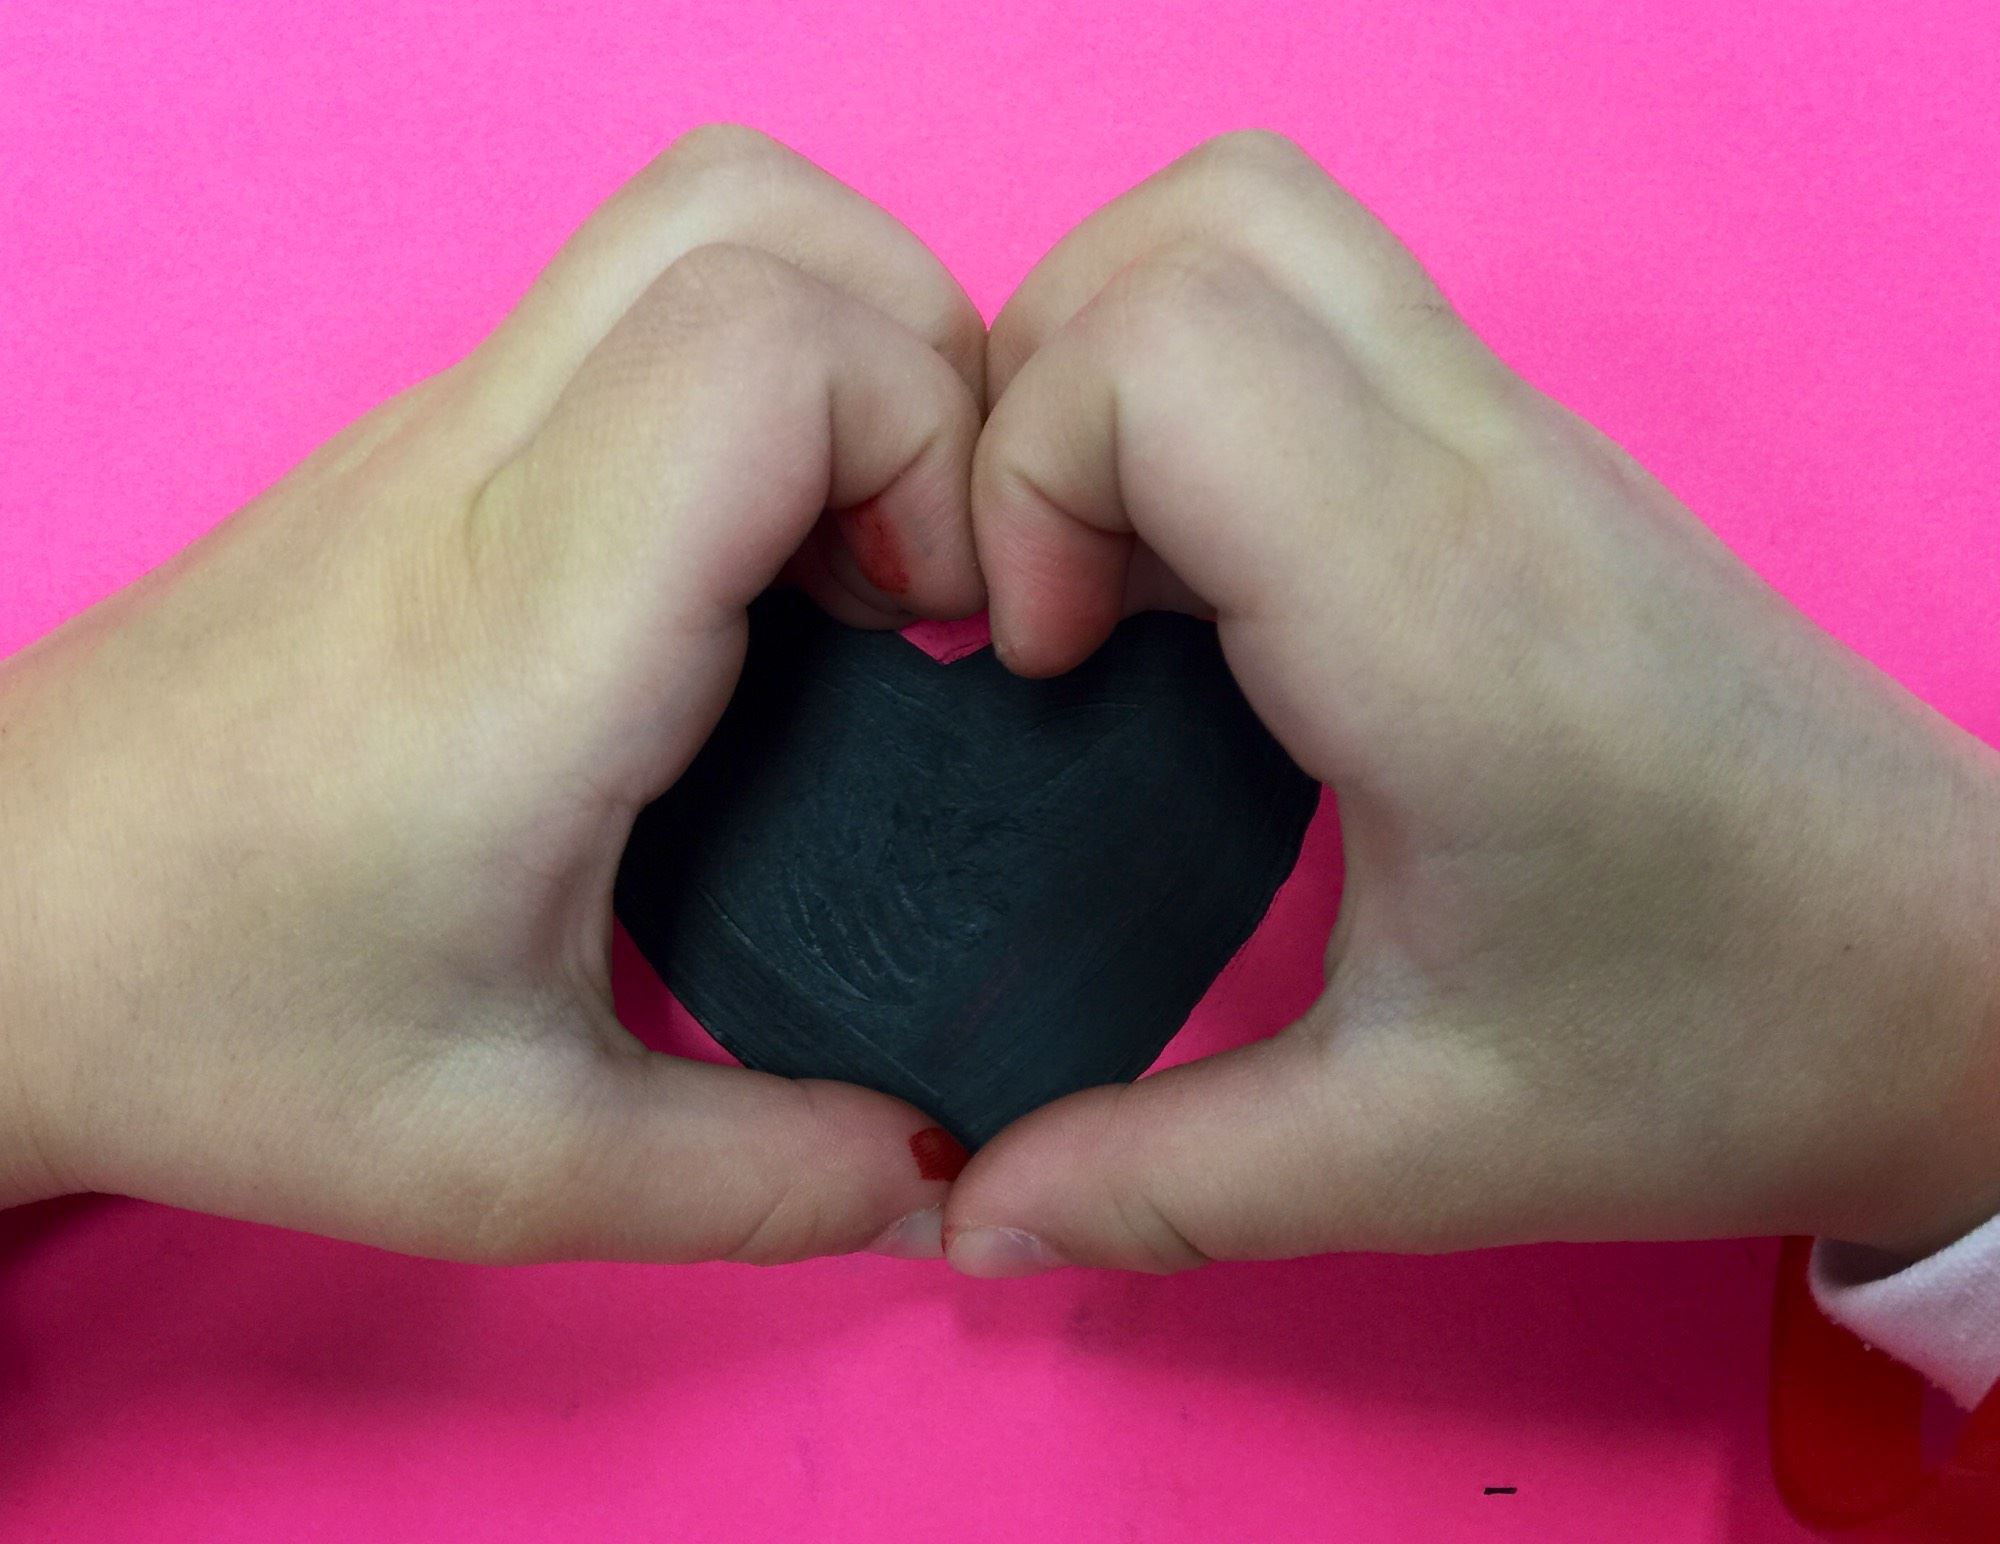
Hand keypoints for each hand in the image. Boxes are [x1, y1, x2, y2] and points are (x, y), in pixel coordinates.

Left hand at [0, 126, 984, 1263]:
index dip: (932, 449)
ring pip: (703, 210)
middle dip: (921, 359)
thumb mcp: (510, 1161)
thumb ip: (760, 1179)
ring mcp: (440, 424)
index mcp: (525, 632)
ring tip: (860, 552)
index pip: (778, 351)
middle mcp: (481, 473)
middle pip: (756, 215)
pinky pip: (648, 294)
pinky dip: (768, 376)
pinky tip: (759, 573)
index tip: (941, 634)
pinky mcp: (429, 433)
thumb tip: (946, 1175)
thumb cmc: (222, 1026)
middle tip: (925, 573)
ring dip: (846, 336)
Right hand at [946, 132, 1999, 1275]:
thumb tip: (966, 1218)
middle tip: (1040, 597)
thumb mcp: (1414, 1151)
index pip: (1163, 359)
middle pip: (1192, 233)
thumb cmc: (1712, 1048)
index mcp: (1437, 624)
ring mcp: (1508, 432)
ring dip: (1110, 349)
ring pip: (1248, 219)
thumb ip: (1160, 1183)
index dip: (1026, 486)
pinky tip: (1192, 576)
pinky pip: (1300, 298)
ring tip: (1097, 562)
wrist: (1949, 973)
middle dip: (1036, 388)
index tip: (1038, 670)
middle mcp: (1475, 472)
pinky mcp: (1513, 446)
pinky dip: (1185, 381)